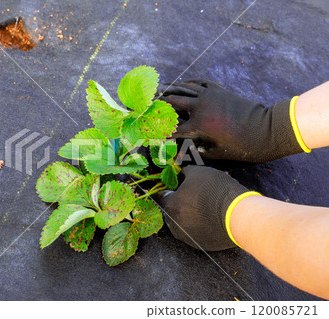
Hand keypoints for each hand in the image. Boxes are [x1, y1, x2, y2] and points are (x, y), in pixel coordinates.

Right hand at [159, 79, 302, 162]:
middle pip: (172, 102)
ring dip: (169, 88)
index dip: (157, 131)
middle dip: (157, 103)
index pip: (172, 128)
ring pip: (183, 88)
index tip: (146, 132)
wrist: (266, 129)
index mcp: (198, 125)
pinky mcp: (218, 90)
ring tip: (157, 88)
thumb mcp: (216, 154)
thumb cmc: (242, 146)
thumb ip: (196, 152)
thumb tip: (181, 155)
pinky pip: (198, 83)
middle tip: (144, 103)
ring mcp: (209, 96)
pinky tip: (182, 83)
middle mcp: (200, 107)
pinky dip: (188, 83)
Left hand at [159, 165, 248, 250]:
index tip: (174, 185)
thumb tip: (180, 175)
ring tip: (204, 205)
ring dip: (190, 215)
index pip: (161, 196)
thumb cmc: (215, 191)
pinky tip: (212, 216)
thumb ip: (184, 174)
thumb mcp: (197, 173)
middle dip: (180, 203)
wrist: (239, 215)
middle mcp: (175, 225)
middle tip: (192, 195)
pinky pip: (197, 232)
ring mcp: (188, 237)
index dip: (168, 188)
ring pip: (184, 223)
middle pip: (172, 211)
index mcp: (170, 207)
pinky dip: (201, 225)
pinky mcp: (202, 245)